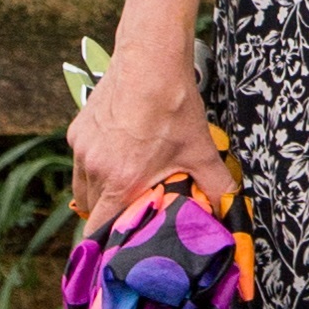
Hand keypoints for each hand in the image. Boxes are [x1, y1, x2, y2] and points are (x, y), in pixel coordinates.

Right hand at [66, 40, 237, 233]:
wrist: (150, 60)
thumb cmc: (172, 105)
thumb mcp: (199, 149)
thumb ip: (216, 185)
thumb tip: (231, 208)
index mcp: (121, 181)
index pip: (100, 230)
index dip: (107, 244)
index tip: (117, 249)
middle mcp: (95, 169)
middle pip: (91, 211)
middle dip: (109, 217)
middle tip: (129, 214)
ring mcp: (82, 149)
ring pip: (83, 187)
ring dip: (100, 192)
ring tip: (124, 185)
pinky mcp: (77, 131)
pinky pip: (81, 161)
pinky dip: (94, 165)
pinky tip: (117, 154)